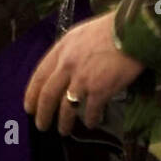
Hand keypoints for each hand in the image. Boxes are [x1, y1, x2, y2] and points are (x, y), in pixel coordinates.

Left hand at [24, 10, 144, 134]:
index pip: (39, 76)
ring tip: (63, 131)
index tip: (29, 107)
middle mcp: (67, 65)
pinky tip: (91, 123)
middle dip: (42, 114)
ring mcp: (82, 79)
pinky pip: (90, 111)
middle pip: (48, 95)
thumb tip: (64, 67)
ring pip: (66, 108)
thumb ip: (70, 51)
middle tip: (41, 125)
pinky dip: (89, 119)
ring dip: (63, 122)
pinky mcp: (100, 89)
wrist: (132, 31)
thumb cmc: (110, 29)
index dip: (32, 94)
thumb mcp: (81, 34)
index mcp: (61, 49)